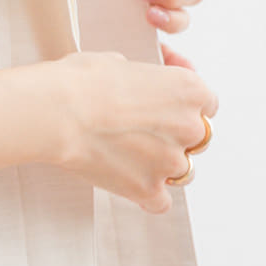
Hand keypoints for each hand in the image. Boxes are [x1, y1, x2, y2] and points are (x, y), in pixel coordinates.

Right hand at [49, 50, 219, 214]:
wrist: (57, 113)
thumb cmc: (82, 83)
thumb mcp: (120, 62)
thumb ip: (143, 80)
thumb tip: (137, 85)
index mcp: (189, 91)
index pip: (207, 104)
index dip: (184, 106)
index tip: (167, 107)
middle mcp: (189, 127)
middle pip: (198, 138)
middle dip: (174, 136)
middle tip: (143, 132)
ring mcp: (171, 162)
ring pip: (183, 171)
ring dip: (164, 166)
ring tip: (134, 158)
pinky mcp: (148, 189)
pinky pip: (160, 202)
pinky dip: (149, 196)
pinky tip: (134, 186)